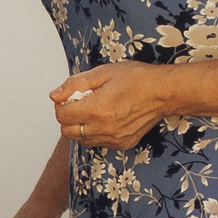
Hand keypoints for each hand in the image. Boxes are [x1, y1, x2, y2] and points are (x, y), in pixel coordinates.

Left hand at [49, 63, 173, 150]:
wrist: (164, 92)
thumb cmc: (136, 79)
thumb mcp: (102, 73)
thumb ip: (75, 84)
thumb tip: (54, 95)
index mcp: (97, 110)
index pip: (61, 116)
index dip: (61, 104)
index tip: (70, 97)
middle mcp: (104, 129)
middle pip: (67, 131)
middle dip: (68, 117)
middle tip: (80, 103)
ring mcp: (113, 139)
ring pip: (81, 139)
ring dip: (81, 126)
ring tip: (95, 110)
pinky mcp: (122, 144)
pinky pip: (98, 143)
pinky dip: (96, 133)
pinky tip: (107, 118)